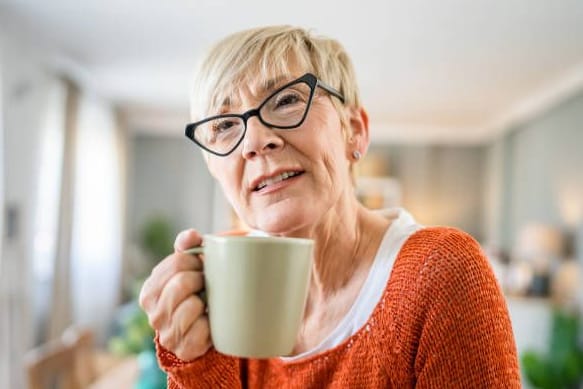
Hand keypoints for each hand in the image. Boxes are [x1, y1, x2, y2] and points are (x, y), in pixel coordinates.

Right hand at [139, 229, 210, 360]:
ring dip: (206, 300)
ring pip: (192, 305)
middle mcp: (153, 314)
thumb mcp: (187, 268)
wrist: (202, 329)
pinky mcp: (184, 348)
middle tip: (206, 283)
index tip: (201, 267)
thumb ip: (186, 247)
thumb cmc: (194, 292)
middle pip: (182, 282)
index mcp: (149, 292)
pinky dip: (211, 323)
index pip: (176, 263)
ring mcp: (167, 333)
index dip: (196, 261)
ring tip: (206, 301)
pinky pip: (202, 328)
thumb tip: (192, 235)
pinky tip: (209, 321)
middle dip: (201, 279)